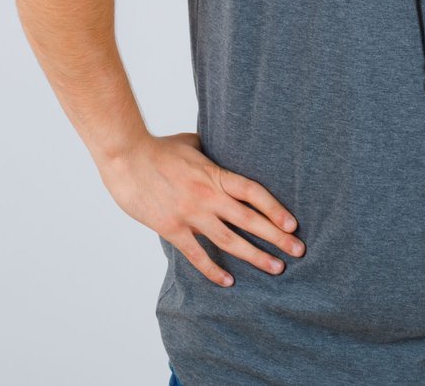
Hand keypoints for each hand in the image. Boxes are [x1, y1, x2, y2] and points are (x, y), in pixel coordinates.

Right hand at [100, 131, 304, 287]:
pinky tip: (228, 281)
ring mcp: (191, 214)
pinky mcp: (172, 228)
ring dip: (255, 256)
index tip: (293, 224)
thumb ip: (211, 152)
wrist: (126, 156)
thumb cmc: (158, 147)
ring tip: (276, 268)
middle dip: (277, 237)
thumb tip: (222, 148)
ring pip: (230, 240)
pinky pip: (196, 254)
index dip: (276, 209)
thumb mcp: (192, 143)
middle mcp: (208, 196)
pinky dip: (213, 270)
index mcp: (216, 174)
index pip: (254, 193)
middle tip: (299, 251)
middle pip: (250, 220)